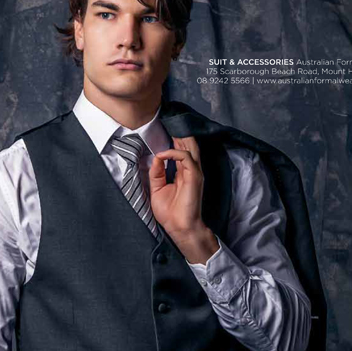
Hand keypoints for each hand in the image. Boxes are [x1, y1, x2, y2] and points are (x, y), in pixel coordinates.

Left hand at [149, 135, 219, 263]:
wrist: (180, 228)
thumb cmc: (170, 214)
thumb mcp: (157, 189)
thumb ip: (156, 172)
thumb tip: (156, 157)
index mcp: (183, 173)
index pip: (181, 151)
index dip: (174, 141)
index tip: (164, 131)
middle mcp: (191, 171)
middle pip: (189, 146)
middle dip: (179, 134)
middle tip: (169, 122)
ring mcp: (195, 174)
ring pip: (191, 148)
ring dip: (181, 138)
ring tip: (171, 128)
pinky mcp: (195, 177)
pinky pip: (186, 158)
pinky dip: (174, 153)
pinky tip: (163, 154)